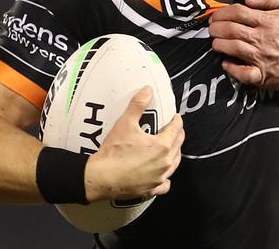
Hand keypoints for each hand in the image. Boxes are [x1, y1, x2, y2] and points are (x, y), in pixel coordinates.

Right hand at [84, 86, 184, 201]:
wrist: (99, 178)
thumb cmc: (114, 151)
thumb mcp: (125, 123)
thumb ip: (138, 105)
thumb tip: (148, 89)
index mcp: (163, 145)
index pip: (177, 129)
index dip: (176, 120)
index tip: (174, 117)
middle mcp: (166, 162)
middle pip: (178, 145)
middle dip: (177, 135)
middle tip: (172, 129)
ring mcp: (160, 177)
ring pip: (174, 163)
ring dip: (174, 154)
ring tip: (169, 148)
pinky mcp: (152, 189)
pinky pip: (165, 184)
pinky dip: (165, 178)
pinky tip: (161, 174)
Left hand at [209, 0, 278, 89]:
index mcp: (268, 21)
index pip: (238, 12)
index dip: (222, 13)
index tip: (216, 16)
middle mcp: (262, 38)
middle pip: (230, 30)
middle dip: (216, 28)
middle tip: (212, 29)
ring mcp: (261, 58)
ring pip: (232, 49)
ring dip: (219, 45)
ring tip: (216, 43)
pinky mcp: (263, 76)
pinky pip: (242, 74)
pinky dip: (231, 69)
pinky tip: (226, 64)